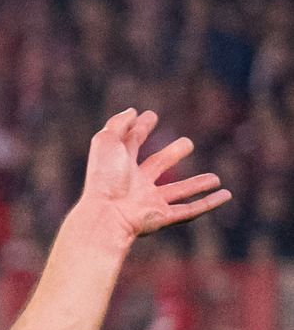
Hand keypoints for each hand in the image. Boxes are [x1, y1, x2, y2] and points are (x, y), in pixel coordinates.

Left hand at [72, 108, 226, 242]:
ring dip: (196, 185)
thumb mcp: (107, 142)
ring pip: (177, 192)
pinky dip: (209, 204)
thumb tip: (133, 112)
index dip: (140, 129)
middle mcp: (134, 184)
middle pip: (156, 166)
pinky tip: (225, 196)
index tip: (150, 115)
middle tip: (187, 143)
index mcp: (119, 165)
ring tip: (215, 178)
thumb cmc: (105, 177)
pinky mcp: (161, 217)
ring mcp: (148, 202)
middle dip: (171, 154)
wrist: (106, 213)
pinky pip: (189, 211)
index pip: (131, 143)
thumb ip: (117, 125)